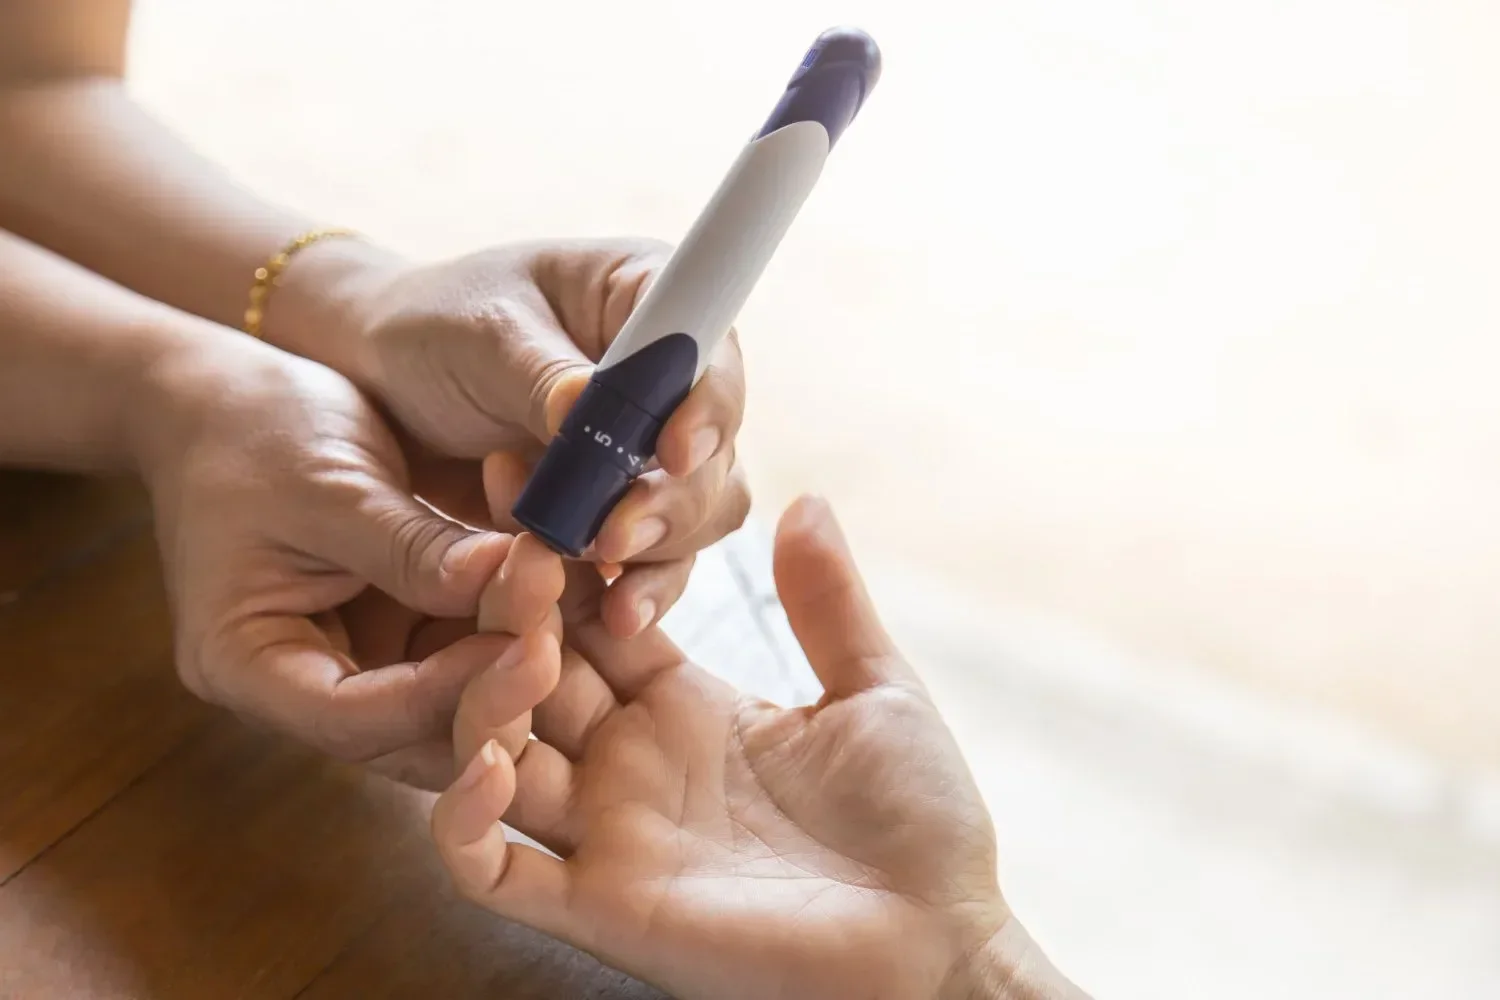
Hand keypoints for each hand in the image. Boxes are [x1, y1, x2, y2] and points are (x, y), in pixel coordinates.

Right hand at [134, 332, 562, 789]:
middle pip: (408, 733)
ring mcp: (355, 665)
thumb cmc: (256, 429)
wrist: (230, 396)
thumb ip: (413, 546)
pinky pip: (465, 650)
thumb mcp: (330, 485)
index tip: (522, 649)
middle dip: (489, 690)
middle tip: (557, 636)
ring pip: (450, 703)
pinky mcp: (400, 634)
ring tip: (562, 596)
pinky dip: (508, 623)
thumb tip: (506, 581)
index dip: (443, 695)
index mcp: (245, 663)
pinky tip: (556, 582)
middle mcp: (300, 687)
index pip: (352, 718)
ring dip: (509, 657)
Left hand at [266, 237, 751, 634]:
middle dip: (672, 499)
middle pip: (716, 447)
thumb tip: (590, 406)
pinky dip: (634, 585)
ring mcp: (654, 445)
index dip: (705, 408)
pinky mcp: (627, 505)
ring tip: (594, 574)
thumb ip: (541, 376)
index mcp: (649, 294)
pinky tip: (606, 613)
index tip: (670, 454)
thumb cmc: (432, 328)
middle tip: (612, 536)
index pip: (709, 354)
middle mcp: (671, 373)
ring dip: (656, 549)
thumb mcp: (479, 335)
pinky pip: (659, 556)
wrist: (377, 383)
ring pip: (700, 511)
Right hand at [431, 498, 1085, 999]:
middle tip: (519, 562)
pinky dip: (461, 821)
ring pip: (493, 757)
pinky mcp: (600, 905)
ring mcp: (608, 834)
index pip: (592, 620)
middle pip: (529, 676)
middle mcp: (631, 762)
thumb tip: (807, 497)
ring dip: (480, 702)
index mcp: (685, 704)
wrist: (938, 945)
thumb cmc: (919, 823)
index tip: (542, 499)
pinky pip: (493, 868)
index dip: (565, 567)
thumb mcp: (875, 691)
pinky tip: (486, 762)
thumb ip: (828, 600)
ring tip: (520, 653)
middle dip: (512, 617)